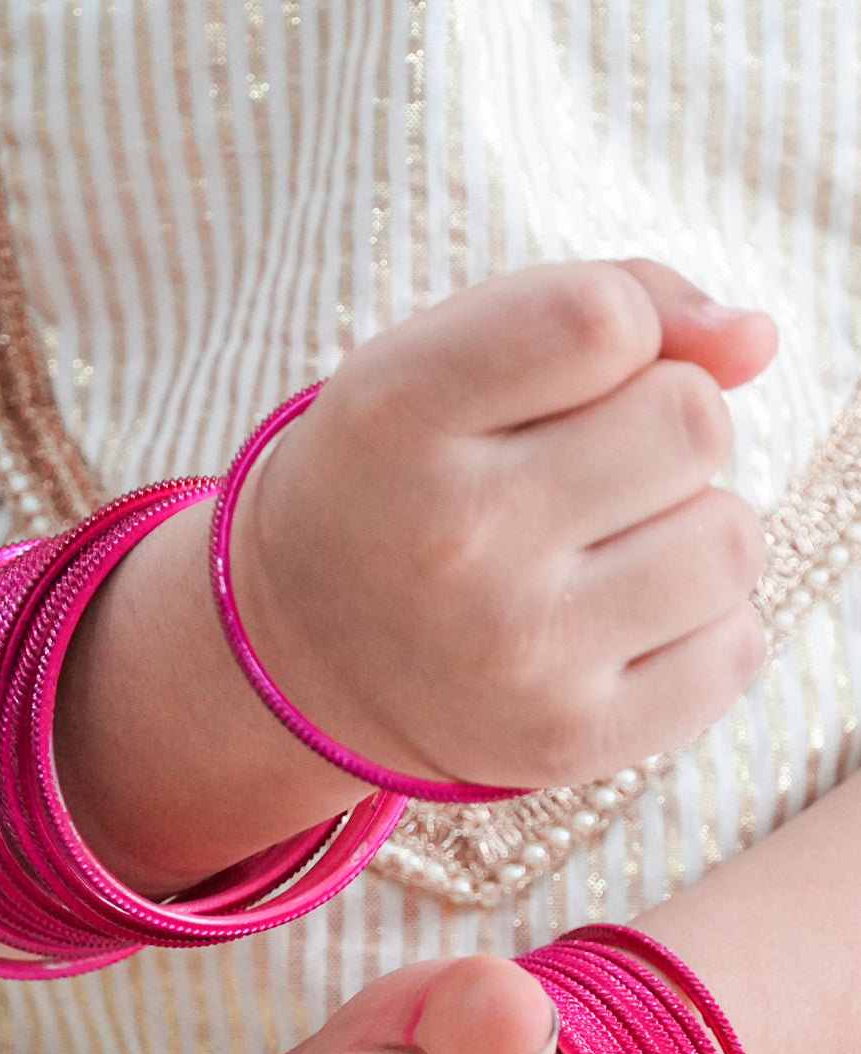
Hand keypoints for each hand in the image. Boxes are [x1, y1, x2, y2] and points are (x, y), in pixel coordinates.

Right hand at [234, 259, 776, 788]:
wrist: (310, 656)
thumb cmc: (409, 477)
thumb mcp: (448, 356)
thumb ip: (607, 299)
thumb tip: (757, 340)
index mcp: (398, 414)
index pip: (602, 320)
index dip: (624, 329)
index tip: (575, 370)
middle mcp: (451, 540)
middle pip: (692, 422)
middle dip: (665, 429)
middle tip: (587, 472)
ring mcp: (514, 655)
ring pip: (732, 541)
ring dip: (693, 532)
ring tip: (607, 550)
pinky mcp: (568, 741)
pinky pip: (736, 648)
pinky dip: (701, 628)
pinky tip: (620, 625)